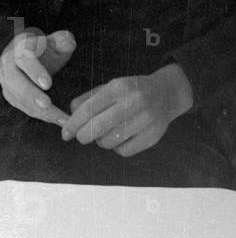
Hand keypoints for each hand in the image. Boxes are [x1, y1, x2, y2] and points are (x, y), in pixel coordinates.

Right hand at [0, 29, 74, 125]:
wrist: (31, 54)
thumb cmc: (47, 47)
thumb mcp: (57, 40)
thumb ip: (63, 41)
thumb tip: (68, 43)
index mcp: (20, 48)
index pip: (24, 59)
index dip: (35, 72)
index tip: (48, 84)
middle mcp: (8, 65)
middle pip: (15, 82)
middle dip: (31, 95)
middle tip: (48, 105)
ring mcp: (7, 82)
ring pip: (19, 98)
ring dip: (39, 110)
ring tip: (61, 118)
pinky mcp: (11, 96)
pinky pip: (24, 108)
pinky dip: (41, 115)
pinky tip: (58, 120)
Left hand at [61, 64, 193, 156]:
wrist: (167, 94)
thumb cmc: (132, 91)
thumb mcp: (110, 87)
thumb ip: (87, 100)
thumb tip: (68, 118)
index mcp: (119, 87)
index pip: (88, 110)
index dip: (72, 124)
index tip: (65, 133)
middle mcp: (133, 102)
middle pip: (96, 128)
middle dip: (83, 135)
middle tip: (82, 136)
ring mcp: (145, 121)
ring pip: (108, 142)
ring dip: (101, 140)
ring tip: (108, 132)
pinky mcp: (151, 136)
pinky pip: (122, 151)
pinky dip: (117, 147)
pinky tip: (122, 136)